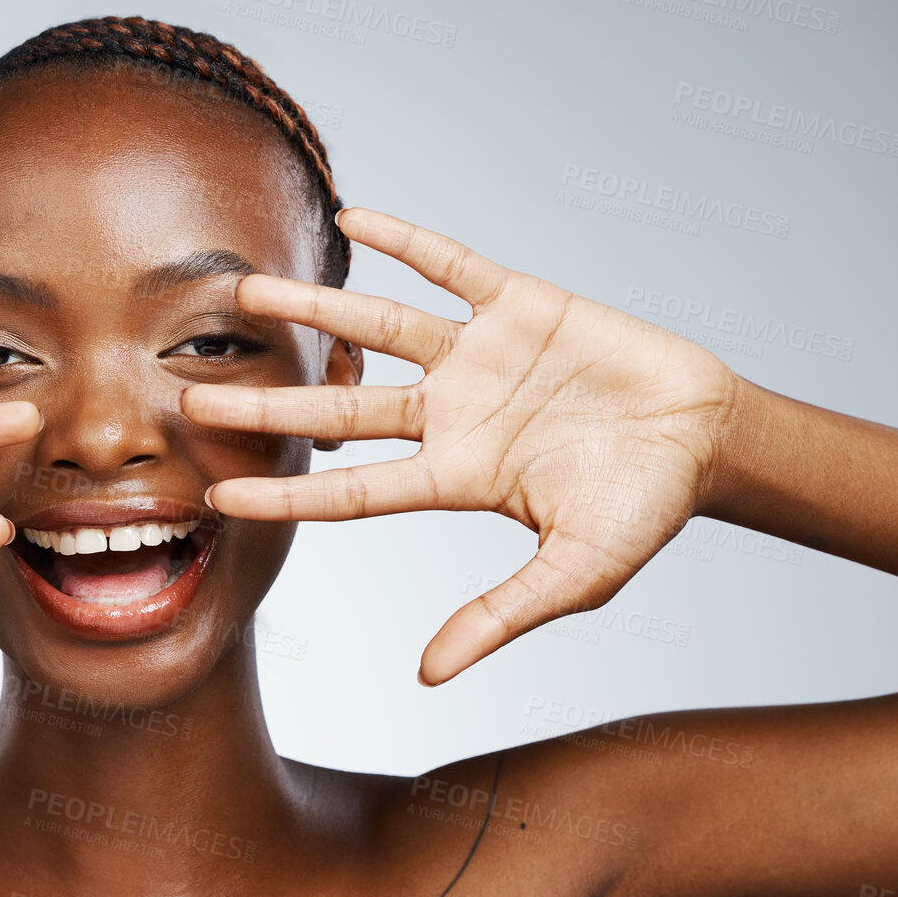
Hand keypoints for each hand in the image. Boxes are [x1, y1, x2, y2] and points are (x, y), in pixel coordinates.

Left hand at [181, 208, 740, 685]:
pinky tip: (352, 220)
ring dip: (315, 311)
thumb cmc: (641, 510)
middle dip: (269, 406)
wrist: (707, 436)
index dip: (285, 496)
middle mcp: (450, 415)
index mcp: (455, 478)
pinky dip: (406, 244)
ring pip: (379, 329)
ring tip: (245, 292)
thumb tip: (427, 676)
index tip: (216, 499)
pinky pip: (452, 265)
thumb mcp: (574, 575)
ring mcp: (478, 358)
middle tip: (189, 397)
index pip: (350, 490)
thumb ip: (499, 616)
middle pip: (341, 410)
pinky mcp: (519, 305)